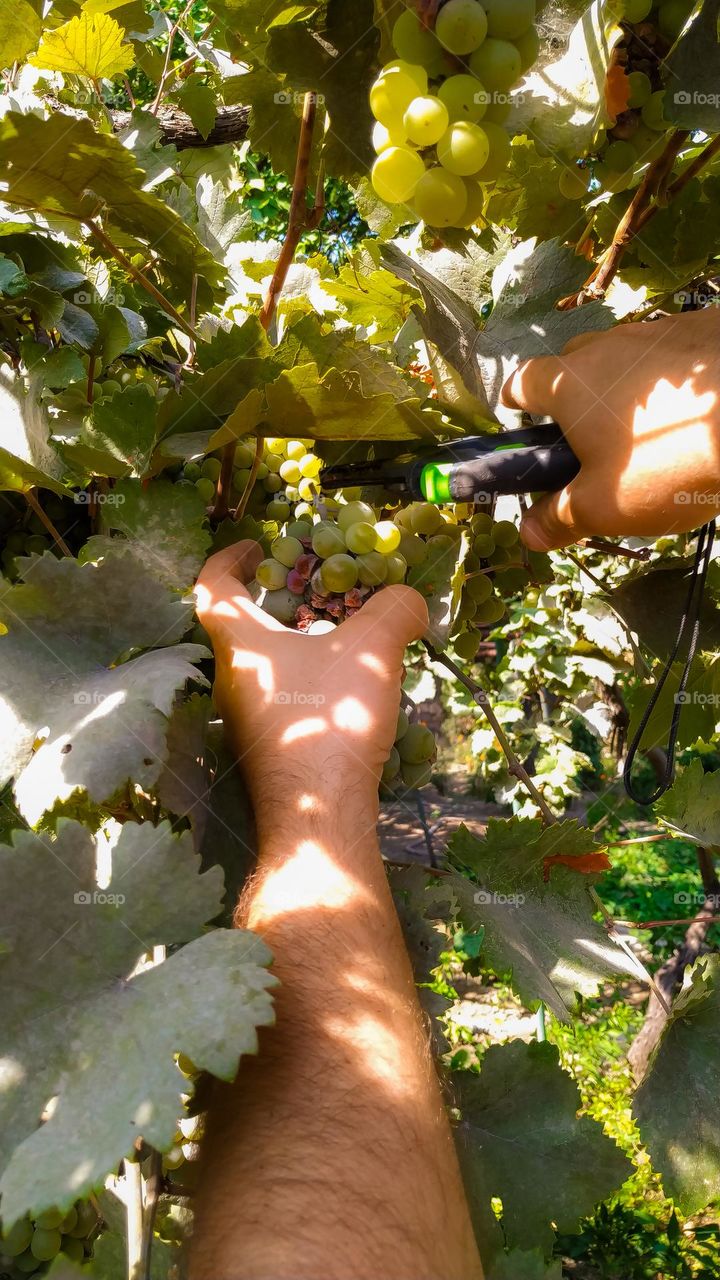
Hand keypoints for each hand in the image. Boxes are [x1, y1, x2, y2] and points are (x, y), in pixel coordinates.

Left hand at [194, 542, 427, 812]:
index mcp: (240, 645)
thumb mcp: (372, 651)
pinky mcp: (264, 756)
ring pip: (262, 672)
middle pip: (239, 631)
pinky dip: (305, 690)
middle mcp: (231, 682)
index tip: (255, 548)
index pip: (212, 587)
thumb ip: (393, 611)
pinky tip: (346, 697)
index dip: (228, 559)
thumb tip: (409, 601)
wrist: (319, 815)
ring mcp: (243, 724)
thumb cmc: (329, 720)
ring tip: (342, 645)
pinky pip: (280, 706)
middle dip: (274, 607)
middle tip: (312, 594)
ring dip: (294, 652)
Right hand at [502, 307, 719, 549]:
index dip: (517, 406)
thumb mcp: (606, 506)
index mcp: (570, 384)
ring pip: (625, 359)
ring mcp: (657, 331)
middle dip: (575, 398)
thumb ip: (560, 518)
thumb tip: (528, 532)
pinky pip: (671, 356)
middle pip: (574, 365)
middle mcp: (607, 345)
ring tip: (654, 435)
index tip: (526, 429)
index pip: (522, 382)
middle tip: (596, 444)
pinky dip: (671, 382)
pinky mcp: (702, 329)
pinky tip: (694, 415)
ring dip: (626, 390)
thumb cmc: (669, 462)